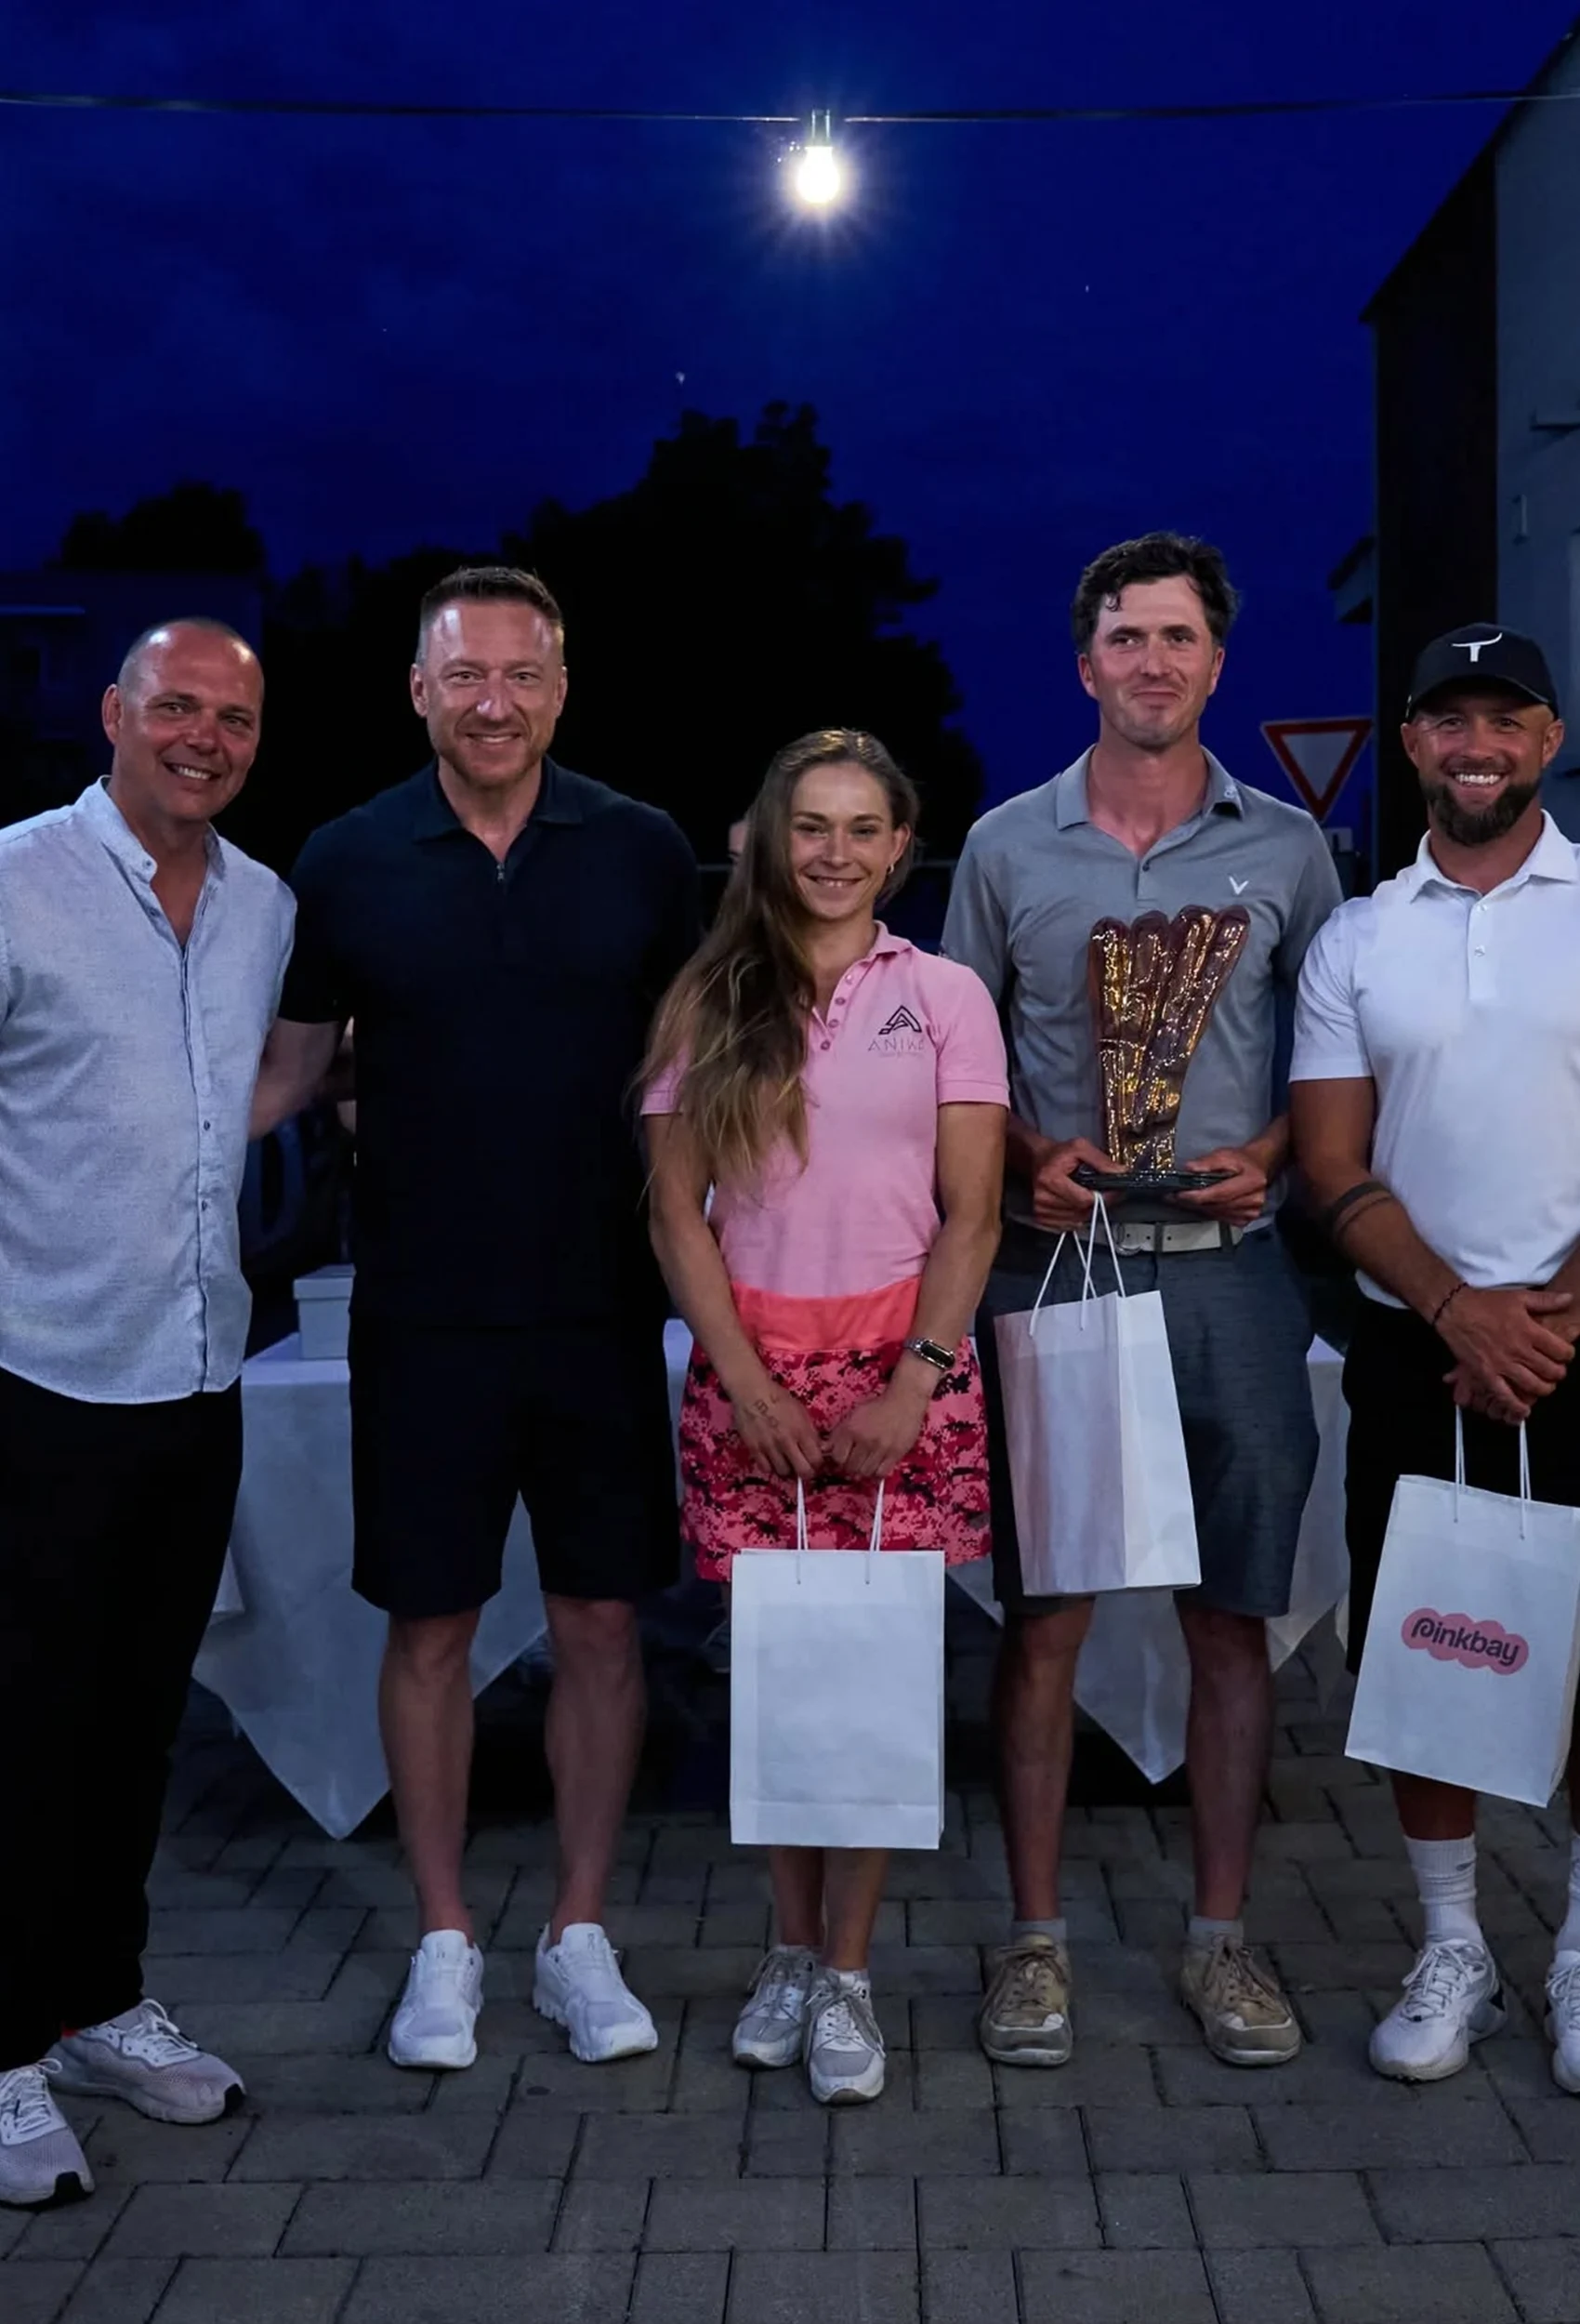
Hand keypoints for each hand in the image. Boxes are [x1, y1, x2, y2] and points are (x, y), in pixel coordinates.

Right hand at [727, 1379, 823, 1480]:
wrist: (751, 1392)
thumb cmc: (778, 1398)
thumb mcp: (801, 1411)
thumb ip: (810, 1431)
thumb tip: (819, 1448)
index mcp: (801, 1430)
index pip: (816, 1459)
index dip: (818, 1464)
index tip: (815, 1462)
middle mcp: (787, 1441)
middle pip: (803, 1471)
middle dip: (806, 1473)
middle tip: (804, 1468)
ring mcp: (770, 1446)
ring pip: (784, 1472)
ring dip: (787, 1469)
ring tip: (787, 1462)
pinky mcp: (754, 1448)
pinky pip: (765, 1468)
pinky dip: (771, 1467)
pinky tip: (773, 1459)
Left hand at [823, 1374, 933, 1480]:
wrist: (903, 1402)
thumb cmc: (877, 1408)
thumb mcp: (853, 1416)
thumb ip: (838, 1434)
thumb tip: (824, 1449)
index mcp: (852, 1429)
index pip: (838, 1457)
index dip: (838, 1460)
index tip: (842, 1458)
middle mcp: (865, 1440)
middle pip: (851, 1467)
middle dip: (849, 1468)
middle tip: (853, 1463)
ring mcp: (881, 1448)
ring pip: (865, 1473)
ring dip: (862, 1472)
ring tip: (864, 1465)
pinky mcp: (895, 1453)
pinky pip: (882, 1473)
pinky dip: (876, 1474)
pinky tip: (876, 1467)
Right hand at [1025, 1135, 1119, 1232]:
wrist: (1038, 1160)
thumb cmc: (1058, 1154)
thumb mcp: (1080, 1147)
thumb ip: (1101, 1160)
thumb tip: (1120, 1172)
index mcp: (1051, 1179)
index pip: (1084, 1199)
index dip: (1103, 1197)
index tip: (1112, 1192)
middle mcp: (1043, 1197)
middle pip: (1082, 1212)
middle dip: (1095, 1203)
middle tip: (1100, 1192)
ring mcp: (1041, 1210)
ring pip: (1077, 1221)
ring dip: (1086, 1211)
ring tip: (1084, 1196)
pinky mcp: (1041, 1219)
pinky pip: (1068, 1226)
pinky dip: (1076, 1218)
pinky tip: (1075, 1204)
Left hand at [1173, 1146, 1269, 1226]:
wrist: (1258, 1167)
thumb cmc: (1243, 1161)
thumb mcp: (1226, 1154)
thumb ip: (1208, 1162)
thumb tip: (1190, 1168)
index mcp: (1252, 1181)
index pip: (1219, 1193)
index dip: (1197, 1195)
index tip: (1180, 1194)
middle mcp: (1254, 1199)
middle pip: (1216, 1206)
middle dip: (1194, 1203)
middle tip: (1176, 1198)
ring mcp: (1252, 1211)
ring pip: (1217, 1214)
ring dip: (1199, 1209)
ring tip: (1185, 1201)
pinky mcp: (1247, 1218)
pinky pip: (1222, 1219)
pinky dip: (1209, 1213)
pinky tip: (1202, 1206)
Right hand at [1437, 1286, 1574, 1422]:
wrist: (1454, 1310)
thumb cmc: (1484, 1303)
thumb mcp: (1519, 1297)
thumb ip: (1546, 1301)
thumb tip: (1567, 1298)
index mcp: (1529, 1331)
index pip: (1560, 1350)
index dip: (1568, 1355)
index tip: (1565, 1355)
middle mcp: (1518, 1350)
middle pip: (1550, 1370)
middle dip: (1558, 1373)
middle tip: (1556, 1372)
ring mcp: (1502, 1364)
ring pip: (1532, 1385)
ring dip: (1543, 1389)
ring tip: (1544, 1386)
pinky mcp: (1486, 1373)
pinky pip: (1504, 1395)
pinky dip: (1516, 1405)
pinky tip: (1523, 1409)